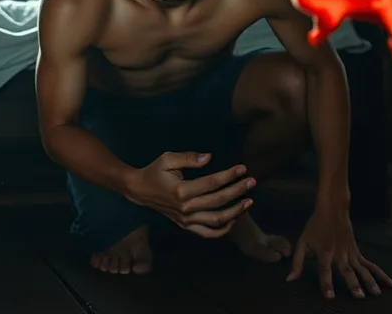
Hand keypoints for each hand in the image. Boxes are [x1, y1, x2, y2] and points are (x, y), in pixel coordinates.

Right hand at [125, 151, 255, 237]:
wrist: (140, 190)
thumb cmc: (155, 171)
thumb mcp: (168, 158)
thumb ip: (189, 158)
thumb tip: (209, 157)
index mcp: (181, 190)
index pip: (212, 183)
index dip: (229, 175)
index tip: (242, 168)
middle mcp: (185, 208)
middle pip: (219, 201)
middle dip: (238, 191)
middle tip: (252, 182)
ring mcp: (186, 220)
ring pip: (217, 221)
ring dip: (236, 212)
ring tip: (249, 202)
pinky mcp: (186, 226)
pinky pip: (208, 233)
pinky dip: (223, 229)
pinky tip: (234, 219)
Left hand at [287, 206, 391, 298]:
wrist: (332, 210)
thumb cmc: (315, 227)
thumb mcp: (302, 242)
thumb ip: (297, 262)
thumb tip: (290, 279)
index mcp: (325, 253)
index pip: (325, 271)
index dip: (327, 283)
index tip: (330, 296)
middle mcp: (339, 254)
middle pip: (347, 271)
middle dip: (353, 284)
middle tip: (359, 296)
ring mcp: (351, 253)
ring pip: (362, 269)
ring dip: (369, 281)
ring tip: (376, 293)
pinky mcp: (358, 252)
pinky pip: (370, 264)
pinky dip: (380, 273)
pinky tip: (389, 283)